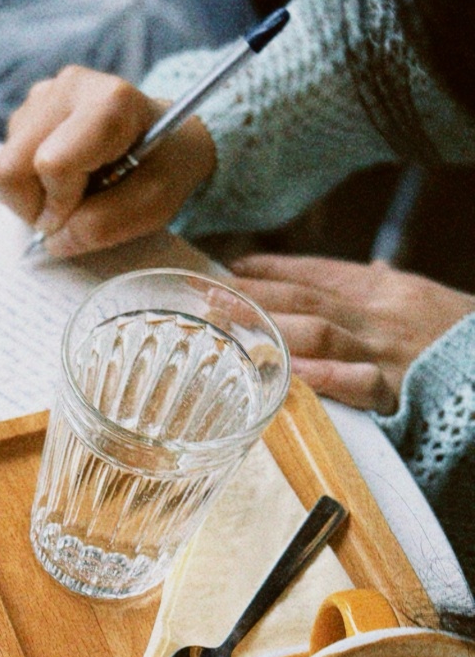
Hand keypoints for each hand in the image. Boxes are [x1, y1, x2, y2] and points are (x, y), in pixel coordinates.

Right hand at [0, 66, 215, 255]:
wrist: (169, 136)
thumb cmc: (166, 166)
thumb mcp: (154, 204)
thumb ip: (104, 225)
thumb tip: (53, 240)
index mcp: (108, 102)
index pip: (52, 163)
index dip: (60, 204)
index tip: (84, 212)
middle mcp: (67, 88)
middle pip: (10, 166)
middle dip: (33, 205)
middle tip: (69, 212)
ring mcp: (41, 96)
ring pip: (3, 167)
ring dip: (32, 196)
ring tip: (73, 189)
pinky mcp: (26, 110)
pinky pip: (6, 162)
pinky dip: (30, 184)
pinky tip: (63, 176)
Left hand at [227, 254, 474, 414]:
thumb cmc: (457, 334)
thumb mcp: (422, 300)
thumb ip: (387, 288)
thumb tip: (372, 268)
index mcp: (382, 290)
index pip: (318, 273)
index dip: (272, 269)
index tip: (231, 267)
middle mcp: (379, 314)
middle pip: (306, 299)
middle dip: (254, 296)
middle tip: (207, 295)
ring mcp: (386, 350)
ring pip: (321, 332)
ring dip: (271, 329)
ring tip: (229, 328)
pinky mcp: (399, 389)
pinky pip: (358, 381)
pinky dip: (324, 378)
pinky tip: (289, 376)